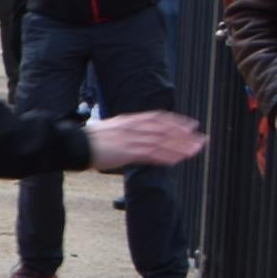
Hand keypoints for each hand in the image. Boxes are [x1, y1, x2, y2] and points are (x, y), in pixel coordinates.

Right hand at [85, 111, 205, 171]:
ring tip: (195, 151)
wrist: (75, 144)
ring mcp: (132, 139)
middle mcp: (134, 127)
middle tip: (201, 139)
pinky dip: (167, 157)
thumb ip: (126, 130)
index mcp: (129, 119)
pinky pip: (153, 154)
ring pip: (163, 141)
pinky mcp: (129, 151)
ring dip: (180, 147)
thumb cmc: (88, 139)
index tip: (191, 124)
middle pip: (165, 129)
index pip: (158, 117)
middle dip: (185, 135)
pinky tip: (177, 160)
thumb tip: (137, 135)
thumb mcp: (110, 128)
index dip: (177, 121)